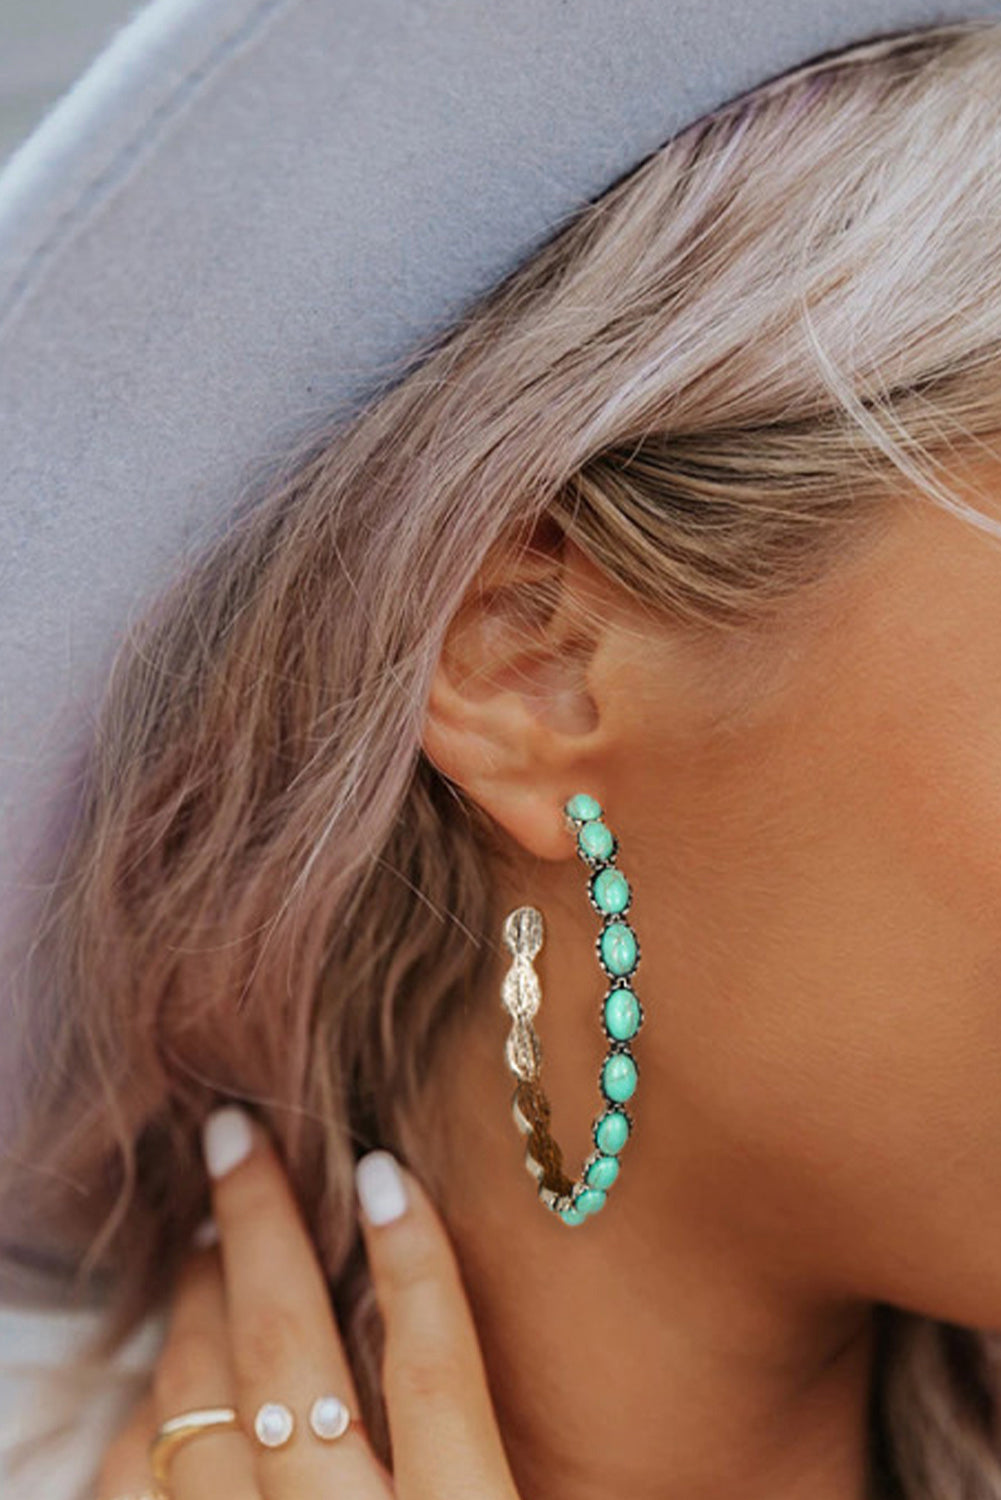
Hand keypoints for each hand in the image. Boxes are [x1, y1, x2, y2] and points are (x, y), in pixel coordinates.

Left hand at [96, 1106, 520, 1498]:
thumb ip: (553, 1450)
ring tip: (203, 1242)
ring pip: (194, 1420)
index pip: (434, 1378)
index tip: (386, 1170)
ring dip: (195, 1314)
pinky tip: (166, 1381)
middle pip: (286, 1367)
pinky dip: (144, 1422)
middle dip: (258, 1235)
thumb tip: (602, 1358)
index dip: (413, 1265)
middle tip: (236, 1139)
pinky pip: (132, 1490)